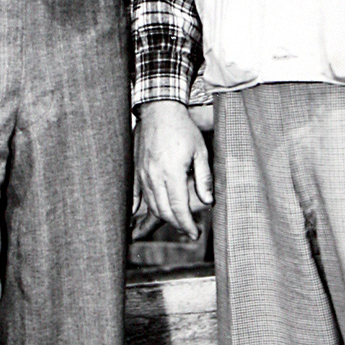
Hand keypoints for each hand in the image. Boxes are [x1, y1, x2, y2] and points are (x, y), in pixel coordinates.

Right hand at [132, 100, 212, 240]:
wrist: (160, 110)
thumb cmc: (183, 129)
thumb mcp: (200, 152)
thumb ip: (204, 178)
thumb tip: (209, 202)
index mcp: (172, 173)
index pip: (179, 208)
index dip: (187, 224)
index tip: (194, 234)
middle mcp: (154, 176)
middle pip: (164, 210)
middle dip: (176, 224)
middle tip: (188, 230)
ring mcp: (143, 173)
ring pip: (151, 204)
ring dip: (162, 217)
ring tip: (175, 221)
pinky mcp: (137, 168)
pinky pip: (136, 193)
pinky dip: (137, 206)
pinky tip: (137, 215)